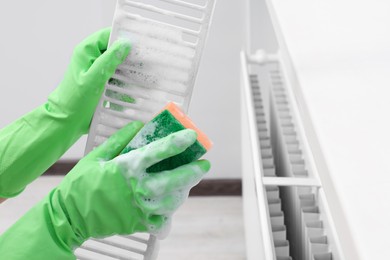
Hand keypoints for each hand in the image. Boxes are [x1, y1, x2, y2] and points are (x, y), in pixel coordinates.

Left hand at [0, 28, 129, 197]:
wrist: (67, 121)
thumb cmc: (76, 100)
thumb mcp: (94, 78)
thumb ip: (109, 60)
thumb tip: (125, 44)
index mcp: (86, 51)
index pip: (107, 35)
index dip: (123, 37)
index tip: (140, 42)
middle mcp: (91, 58)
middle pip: (114, 49)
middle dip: (129, 56)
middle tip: (145, 60)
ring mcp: (95, 70)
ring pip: (117, 64)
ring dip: (128, 71)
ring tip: (143, 76)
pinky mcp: (100, 83)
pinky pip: (116, 78)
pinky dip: (124, 83)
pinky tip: (134, 89)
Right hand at [0, 122, 209, 258]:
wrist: (70, 216)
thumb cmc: (81, 184)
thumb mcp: (97, 156)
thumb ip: (119, 140)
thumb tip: (137, 126)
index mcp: (127, 167)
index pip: (159, 151)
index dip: (178, 142)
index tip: (192, 136)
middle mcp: (138, 188)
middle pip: (174, 179)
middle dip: (193, 171)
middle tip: (203, 164)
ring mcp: (140, 208)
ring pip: (172, 200)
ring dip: (184, 189)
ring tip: (190, 181)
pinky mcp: (139, 223)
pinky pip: (163, 218)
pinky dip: (170, 210)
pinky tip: (172, 200)